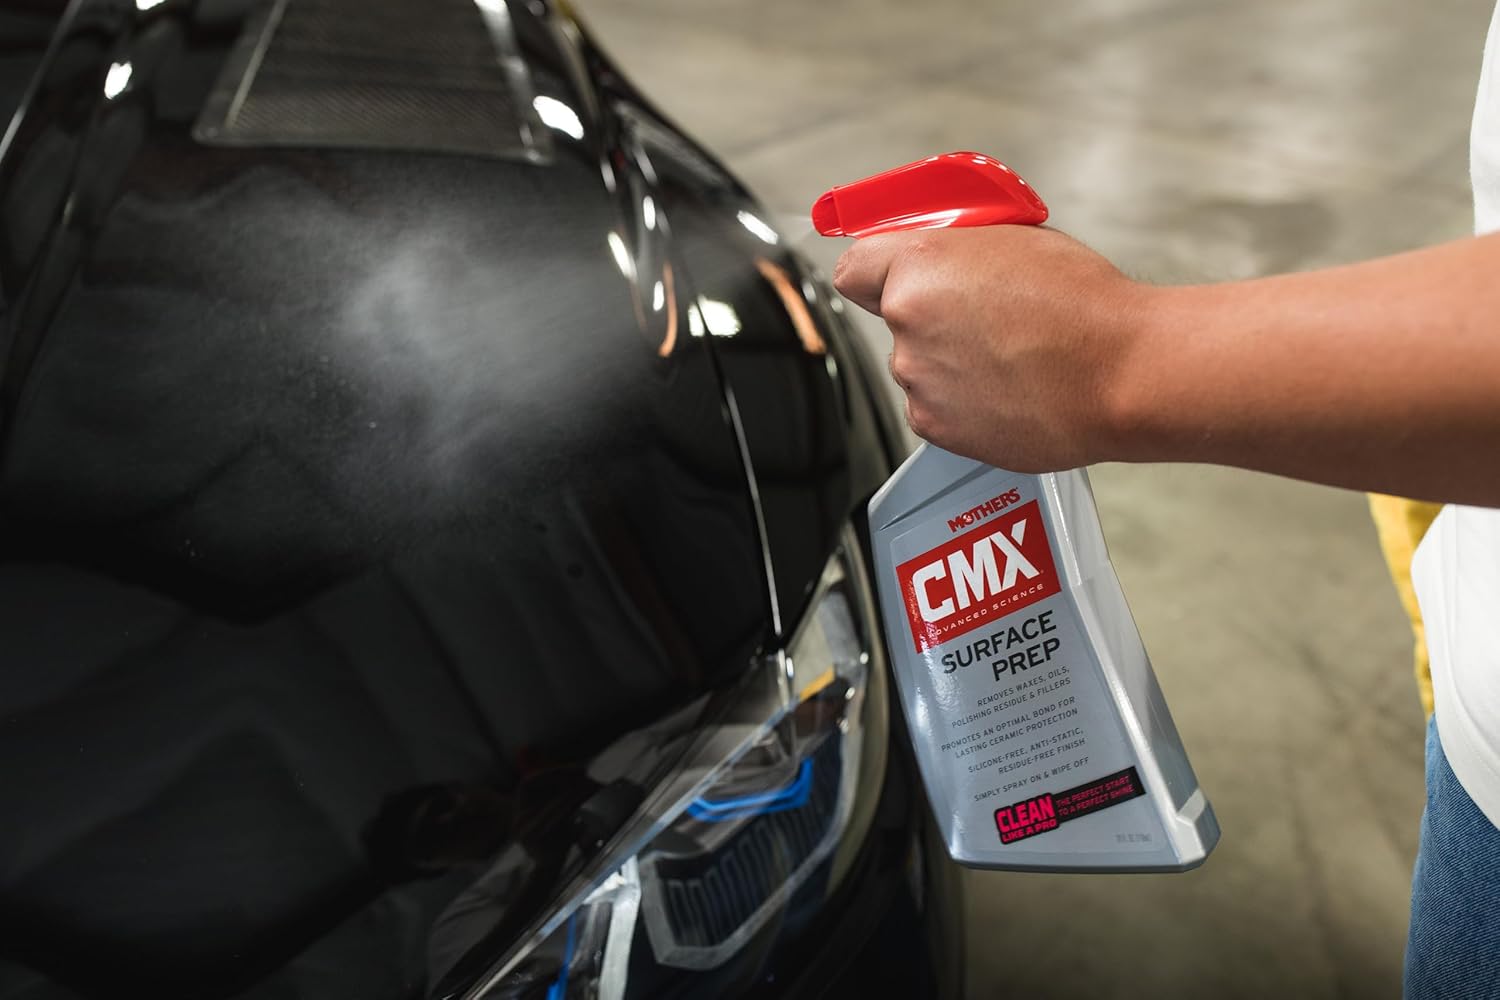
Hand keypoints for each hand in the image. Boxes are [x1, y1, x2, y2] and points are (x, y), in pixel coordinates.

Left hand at [832, 226, 1152, 471]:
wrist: (1123, 373)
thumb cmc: (1085, 304)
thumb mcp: (1016, 240)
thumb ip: (959, 251)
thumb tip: (940, 259)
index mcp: (920, 265)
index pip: (855, 270)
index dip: (877, 275)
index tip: (892, 279)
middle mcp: (907, 322)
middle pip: (894, 320)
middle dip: (930, 319)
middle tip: (986, 321)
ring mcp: (918, 379)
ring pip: (917, 366)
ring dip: (949, 364)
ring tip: (1011, 359)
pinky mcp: (934, 426)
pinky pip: (935, 407)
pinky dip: (962, 403)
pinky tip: (1009, 391)